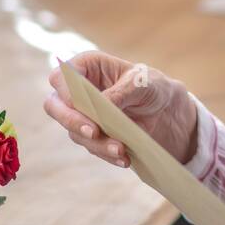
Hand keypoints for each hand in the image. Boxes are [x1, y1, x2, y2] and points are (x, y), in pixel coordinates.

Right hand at [44, 50, 198, 168]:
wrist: (169, 113)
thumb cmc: (153, 87)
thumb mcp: (143, 83)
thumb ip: (121, 91)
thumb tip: (101, 105)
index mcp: (87, 67)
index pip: (61, 78)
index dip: (65, 92)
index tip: (82, 107)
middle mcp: (78, 91)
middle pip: (55, 107)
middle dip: (72, 121)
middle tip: (93, 132)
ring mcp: (83, 116)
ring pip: (75, 132)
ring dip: (97, 143)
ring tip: (121, 149)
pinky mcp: (93, 136)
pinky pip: (92, 147)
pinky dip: (107, 154)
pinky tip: (124, 158)